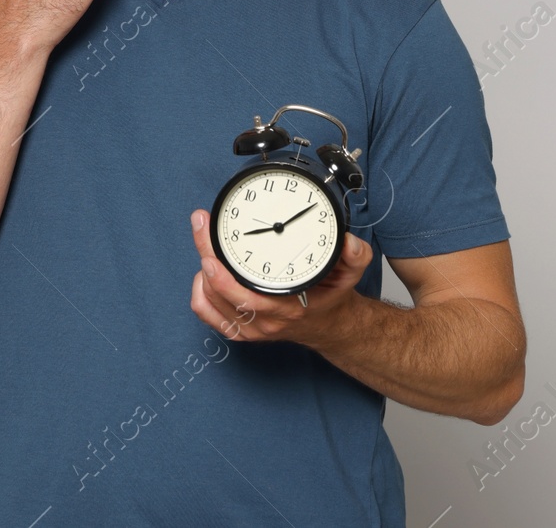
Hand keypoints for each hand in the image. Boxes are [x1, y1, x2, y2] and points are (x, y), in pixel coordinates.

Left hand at [188, 209, 372, 348]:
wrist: (328, 325)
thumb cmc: (330, 297)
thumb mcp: (349, 274)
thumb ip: (355, 255)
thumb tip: (349, 241)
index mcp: (287, 307)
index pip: (244, 295)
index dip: (222, 273)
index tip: (212, 247)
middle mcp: (264, 321)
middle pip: (218, 291)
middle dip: (205, 254)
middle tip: (201, 226)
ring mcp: (249, 328)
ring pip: (208, 301)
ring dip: (202, 271)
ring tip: (207, 244)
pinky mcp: (240, 330)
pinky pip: (207, 314)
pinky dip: (200, 292)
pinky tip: (206, 274)